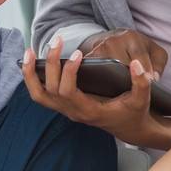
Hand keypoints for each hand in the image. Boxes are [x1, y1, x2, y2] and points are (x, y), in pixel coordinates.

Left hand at [22, 35, 170, 148]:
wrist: (129, 129)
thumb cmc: (134, 113)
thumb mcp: (142, 99)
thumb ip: (141, 83)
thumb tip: (137, 64)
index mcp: (88, 111)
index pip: (68, 92)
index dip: (69, 72)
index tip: (78, 53)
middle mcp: (72, 112)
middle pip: (49, 90)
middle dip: (50, 64)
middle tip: (56, 41)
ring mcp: (65, 110)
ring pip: (38, 95)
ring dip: (30, 74)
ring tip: (29, 52)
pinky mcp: (63, 106)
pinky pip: (40, 94)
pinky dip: (32, 79)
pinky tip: (32, 61)